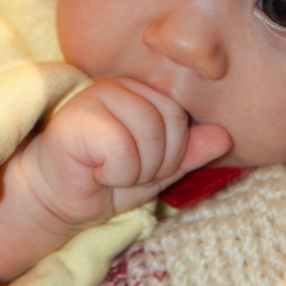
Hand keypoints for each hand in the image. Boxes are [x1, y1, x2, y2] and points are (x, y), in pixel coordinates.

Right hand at [0, 77, 230, 280]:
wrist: (60, 199)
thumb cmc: (108, 179)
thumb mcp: (160, 170)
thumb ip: (190, 153)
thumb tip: (225, 136)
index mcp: (143, 92)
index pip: (180, 116)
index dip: (172, 153)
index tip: (145, 167)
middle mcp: (123, 86)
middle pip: (169, 122)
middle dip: (157, 163)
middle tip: (128, 172)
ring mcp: (98, 96)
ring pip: (148, 132)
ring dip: (137, 170)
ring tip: (113, 172)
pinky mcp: (79, 117)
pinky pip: (121, 147)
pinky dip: (117, 172)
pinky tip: (97, 171)